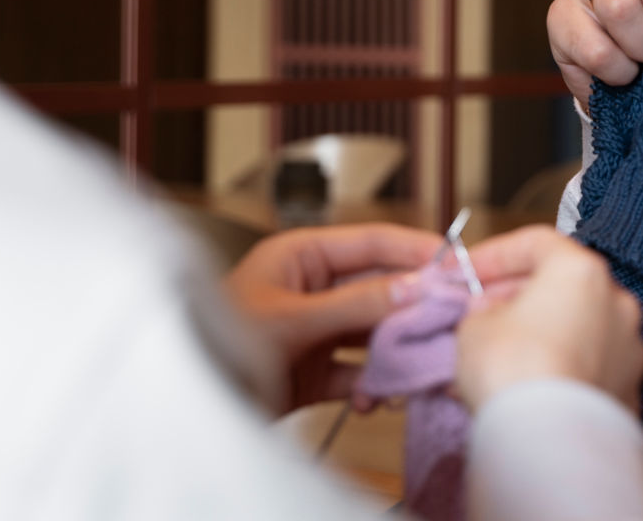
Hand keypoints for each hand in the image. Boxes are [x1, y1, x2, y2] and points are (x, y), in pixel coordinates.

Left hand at [224, 223, 440, 411]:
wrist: (189, 401)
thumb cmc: (218, 343)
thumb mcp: (293, 320)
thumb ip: (357, 304)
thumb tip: (415, 288)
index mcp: (300, 257)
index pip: (370, 242)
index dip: (414, 250)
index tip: (454, 262)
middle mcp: (312, 290)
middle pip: (379, 289)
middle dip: (412, 308)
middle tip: (450, 318)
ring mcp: (315, 332)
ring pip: (373, 333)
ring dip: (396, 351)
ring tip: (420, 364)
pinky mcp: (313, 372)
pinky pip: (357, 373)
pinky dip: (372, 386)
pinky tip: (376, 398)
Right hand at [456, 226, 642, 413]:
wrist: (551, 441)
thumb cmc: (512, 368)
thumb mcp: (474, 326)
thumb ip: (483, 308)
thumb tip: (493, 313)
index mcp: (582, 271)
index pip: (535, 243)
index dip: (493, 255)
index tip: (465, 272)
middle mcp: (617, 302)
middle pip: (562, 286)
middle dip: (518, 298)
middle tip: (480, 314)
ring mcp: (630, 348)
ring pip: (578, 329)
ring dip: (541, 335)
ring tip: (499, 358)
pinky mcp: (630, 390)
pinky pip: (588, 368)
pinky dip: (561, 369)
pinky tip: (527, 388)